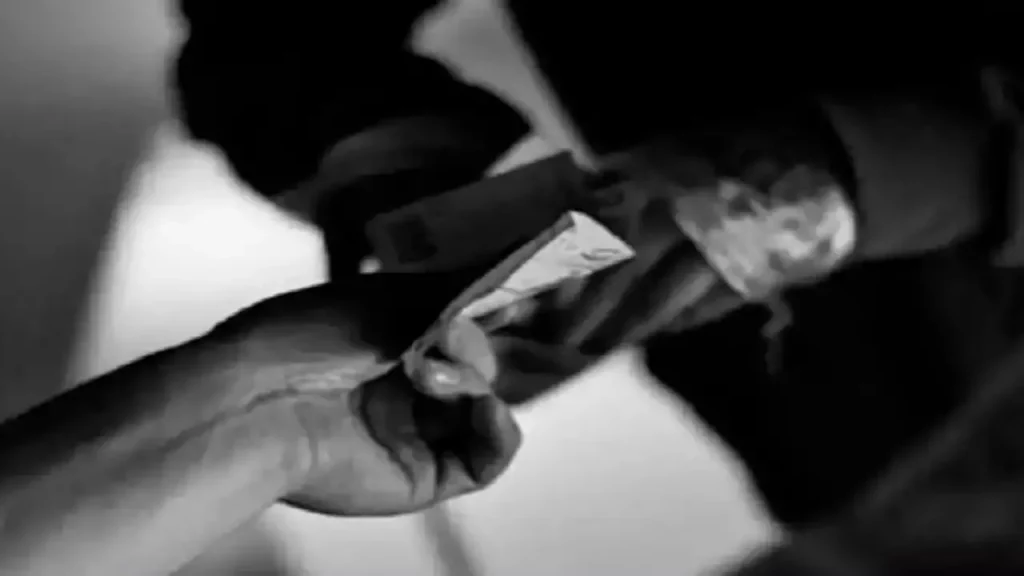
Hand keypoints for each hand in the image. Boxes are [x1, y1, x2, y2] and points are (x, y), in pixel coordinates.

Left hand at [207, 274, 521, 515]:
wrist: (256, 400)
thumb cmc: (303, 339)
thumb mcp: (385, 297)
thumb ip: (452, 294)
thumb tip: (507, 287)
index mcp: (393, 340)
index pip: (462, 330)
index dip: (492, 316)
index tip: (517, 297)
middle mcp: (406, 387)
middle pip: (479, 368)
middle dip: (474, 349)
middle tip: (449, 338)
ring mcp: (415, 432)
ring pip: (486, 411)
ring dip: (481, 387)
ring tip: (445, 378)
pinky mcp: (421, 475)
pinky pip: (483, 461)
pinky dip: (499, 434)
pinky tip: (488, 409)